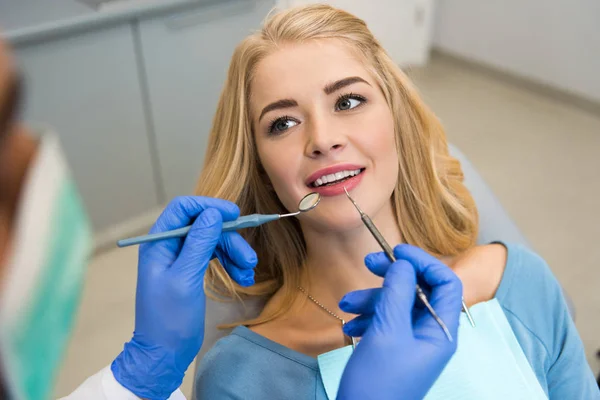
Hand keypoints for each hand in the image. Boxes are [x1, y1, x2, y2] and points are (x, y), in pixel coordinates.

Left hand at [111, 197, 256, 399]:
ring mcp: (181, 258)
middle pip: (204, 226)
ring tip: (248, 272)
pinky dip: (230, 263)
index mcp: (159, 243)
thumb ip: (199, 243)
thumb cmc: (169, 318)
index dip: (209, 207)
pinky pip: (214, 256)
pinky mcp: (192, 271)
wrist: (164, 354)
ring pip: (213, 241)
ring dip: (233, 253)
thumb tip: (213, 213)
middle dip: (228, 239)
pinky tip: (243, 277)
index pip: (184, 209)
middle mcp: (170, 246)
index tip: (235, 214)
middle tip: (249, 258)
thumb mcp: (185, 278)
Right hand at [337, 244, 462, 399]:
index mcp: (441, 330)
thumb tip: (403, 263)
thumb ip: (397, 292)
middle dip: (392, 276)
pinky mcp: (394, 349)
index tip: (397, 250)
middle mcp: (430, 334)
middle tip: (368, 262)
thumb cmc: (379, 381)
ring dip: (371, 299)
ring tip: (346, 304)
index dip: (424, 262)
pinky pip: (385, 321)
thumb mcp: (388, 330)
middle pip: (418, 290)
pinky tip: (350, 326)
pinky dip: (367, 317)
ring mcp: (412, 342)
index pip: (446, 283)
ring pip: (396, 305)